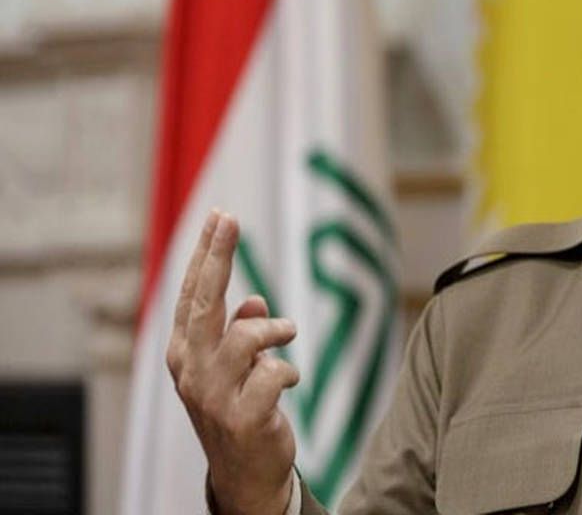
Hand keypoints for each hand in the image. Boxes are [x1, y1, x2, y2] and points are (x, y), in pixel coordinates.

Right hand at [166, 210, 299, 514]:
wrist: (244, 474)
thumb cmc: (239, 409)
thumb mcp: (235, 367)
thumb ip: (240, 331)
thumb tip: (254, 300)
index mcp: (185, 353)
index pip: (192, 295)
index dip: (206, 255)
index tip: (220, 216)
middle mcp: (191, 371)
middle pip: (205, 303)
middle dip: (217, 257)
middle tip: (229, 219)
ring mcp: (212, 396)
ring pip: (246, 337)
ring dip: (274, 330)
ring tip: (286, 333)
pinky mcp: (242, 418)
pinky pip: (274, 374)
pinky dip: (288, 370)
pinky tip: (289, 381)